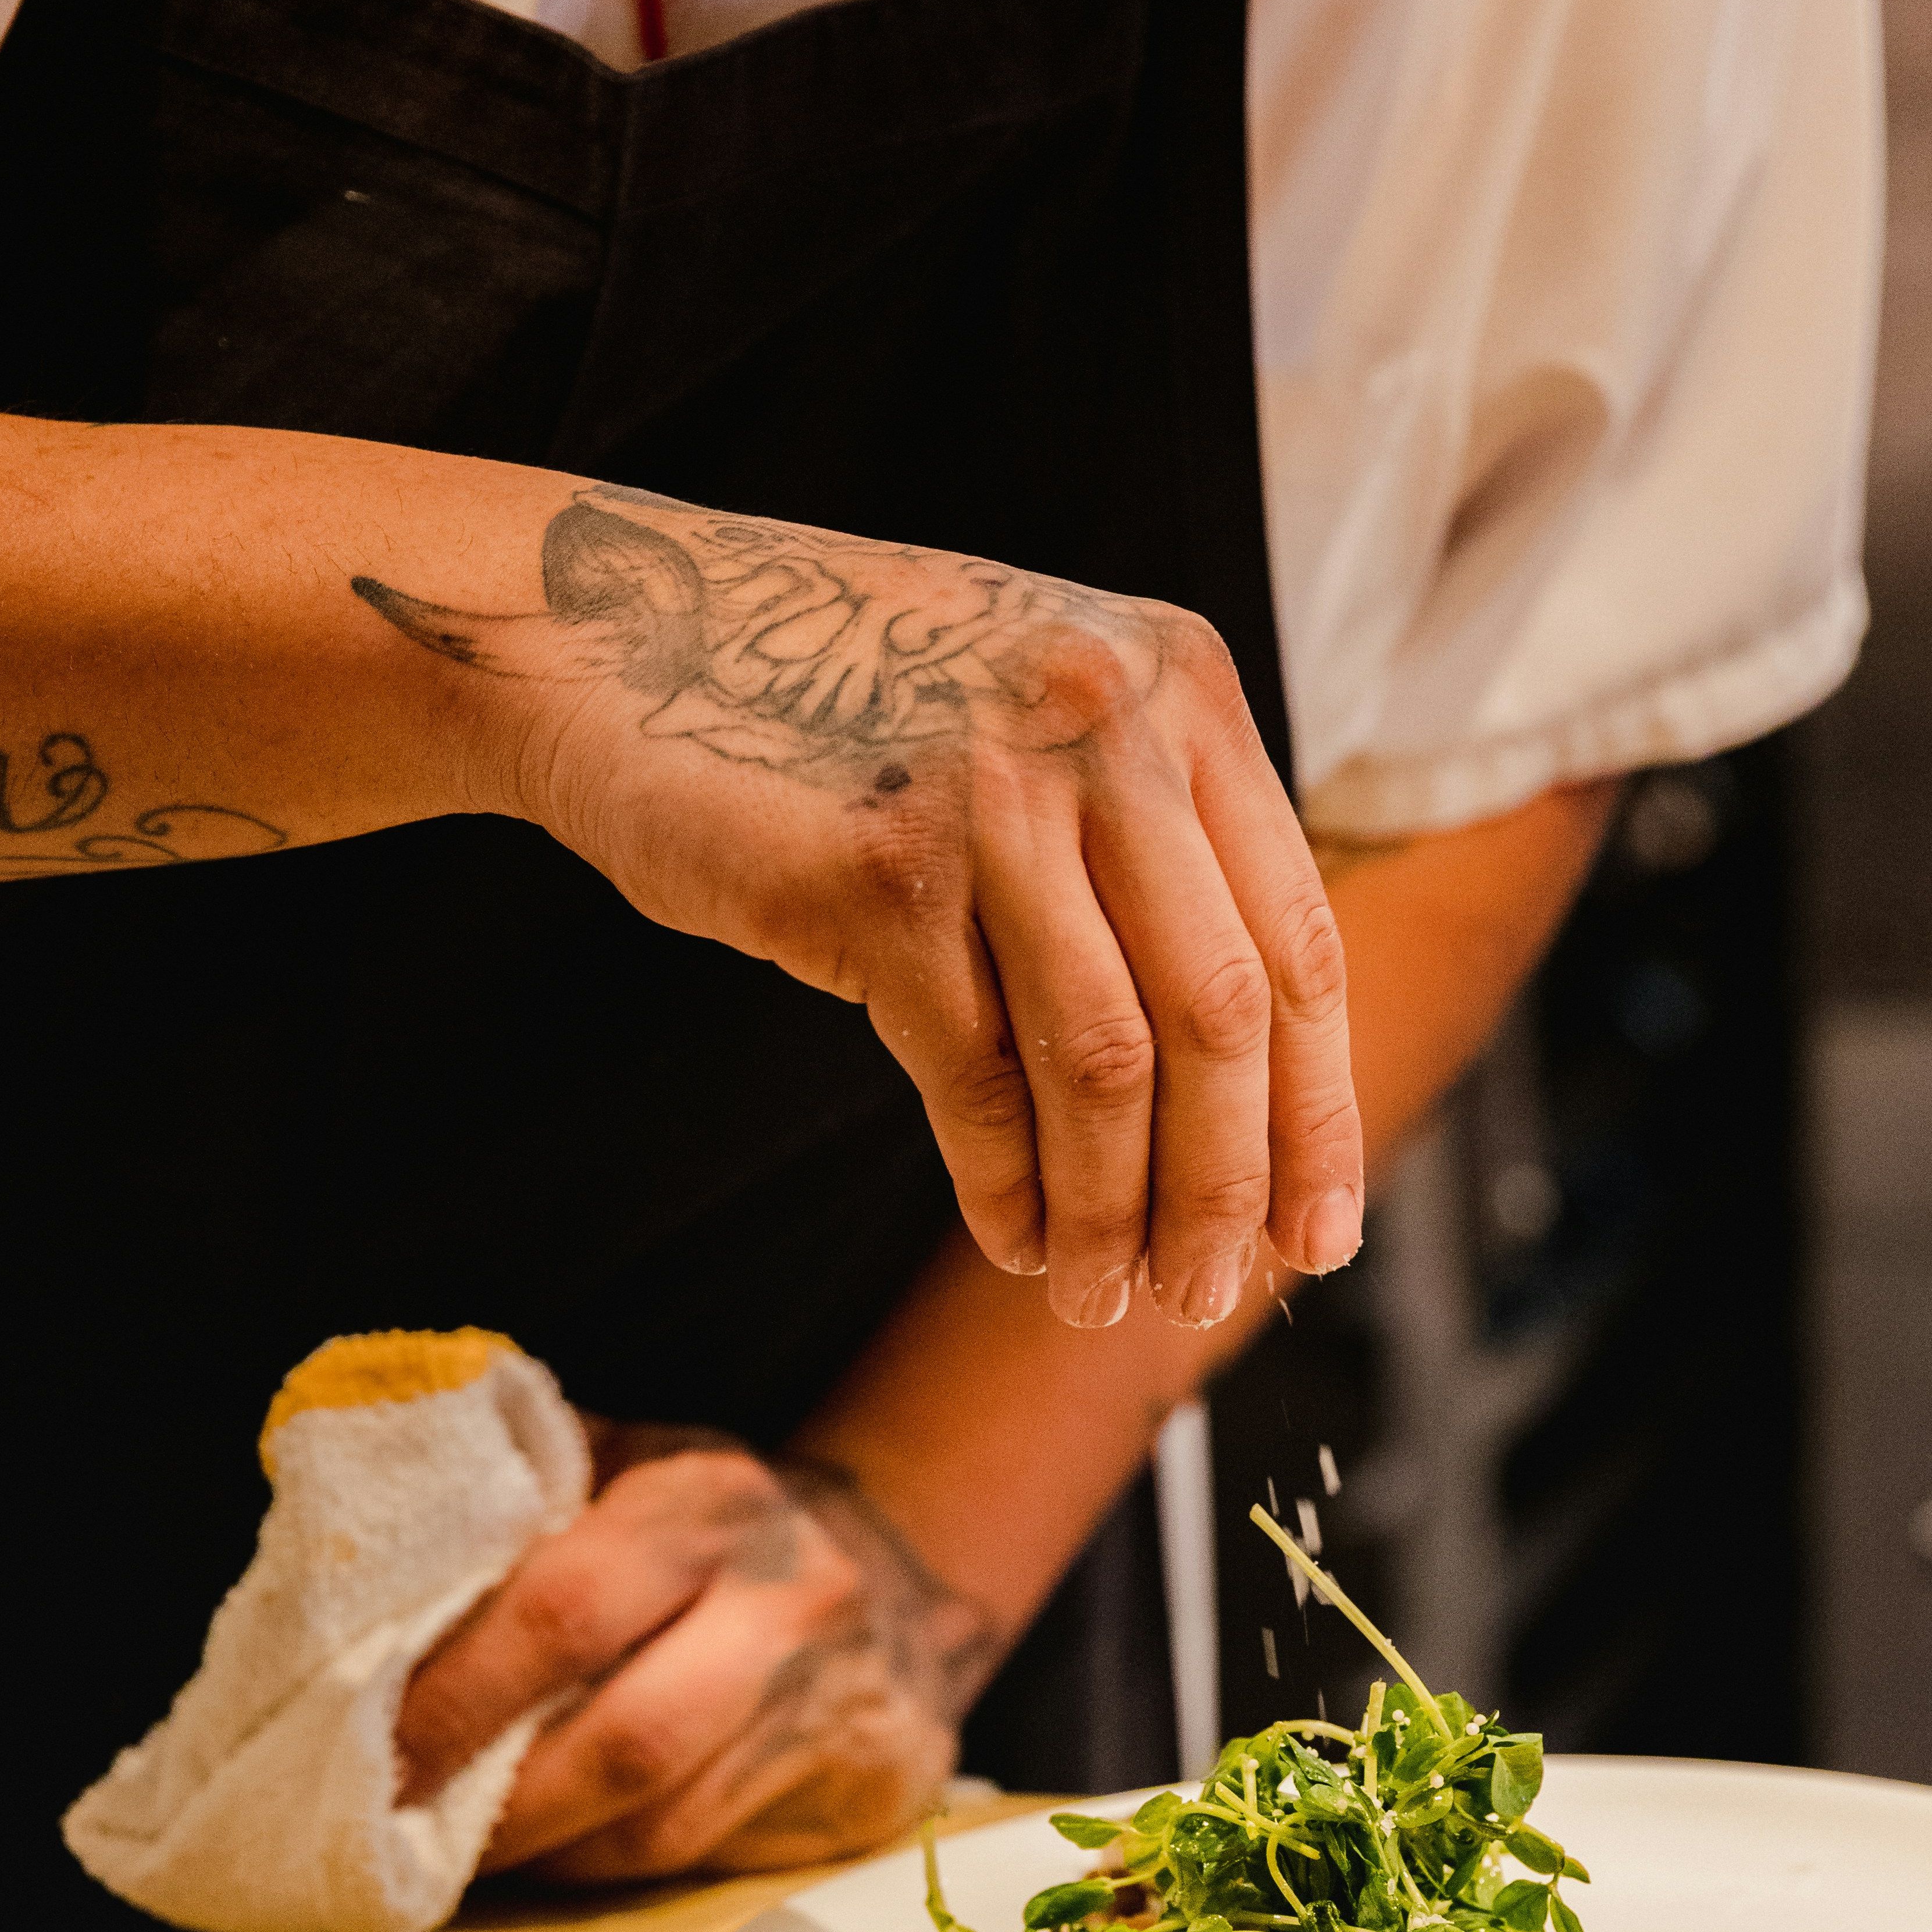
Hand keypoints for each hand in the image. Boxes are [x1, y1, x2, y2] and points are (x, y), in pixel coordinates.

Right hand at [353, 485, 1362, 1327]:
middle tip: (1206, 1295)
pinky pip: (978, 1074)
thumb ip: (1147, 853)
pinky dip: (1006, 1184)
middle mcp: (1109, 723)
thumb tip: (1244, 1095)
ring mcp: (994, 792)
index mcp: (1180, 687)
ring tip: (1099, 1297)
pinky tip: (1009, 1239)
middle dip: (1227, 1186)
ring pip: (1108, 1063)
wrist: (614, 634)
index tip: (1317, 1237)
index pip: (1298, 943)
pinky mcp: (881, 870)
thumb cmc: (837, 710)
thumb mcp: (1036, 725)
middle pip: (1224, 1015)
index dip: (1316, 1113)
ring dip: (1114, 1211)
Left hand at [393, 1429, 998, 1882]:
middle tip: (387, 1835)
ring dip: (539, 1856)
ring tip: (451, 1856)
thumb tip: (354, 1567)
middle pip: (624, 1741)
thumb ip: (517, 1501)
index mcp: (711, 1502)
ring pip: (659, 1828)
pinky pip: (704, 1862)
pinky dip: (604, 1870)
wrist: (903, 1582)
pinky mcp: (867, 1792)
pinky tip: (551, 1855)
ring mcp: (838, 1704)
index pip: (567, 1608)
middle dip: (491, 1807)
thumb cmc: (715, 1530)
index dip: (456, 1693)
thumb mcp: (629, 1467)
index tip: (365, 1747)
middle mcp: (790, 1600)